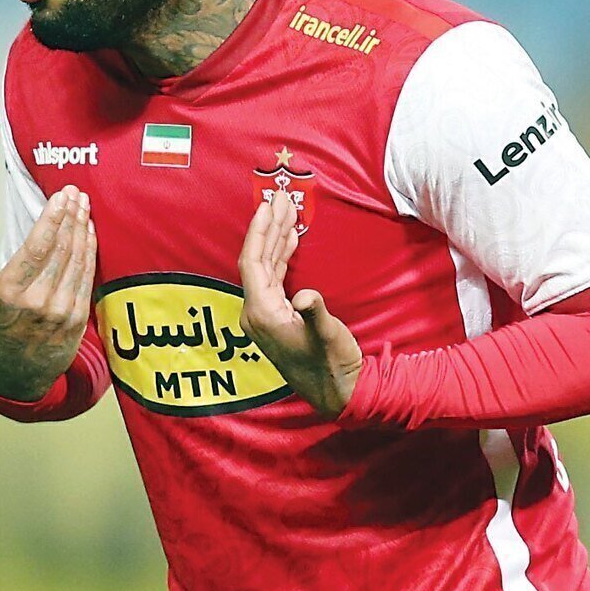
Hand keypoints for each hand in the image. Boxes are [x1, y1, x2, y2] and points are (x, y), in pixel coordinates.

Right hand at [0, 185, 95, 400]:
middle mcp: (37, 303)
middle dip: (70, 216)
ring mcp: (60, 312)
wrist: (15, 380)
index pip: (36, 248)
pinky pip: (86, 278)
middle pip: (60, 249)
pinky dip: (89, 252)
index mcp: (7, 295)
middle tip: (75, 191)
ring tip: (84, 204)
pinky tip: (89, 232)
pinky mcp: (77, 320)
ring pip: (76, 261)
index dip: (52, 219)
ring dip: (83, 229)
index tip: (61, 196)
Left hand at [237, 192, 362, 419]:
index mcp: (261, 314)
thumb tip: (305, 295)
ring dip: (276, 238)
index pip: (252, 262)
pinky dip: (281, 255)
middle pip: (257, 259)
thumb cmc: (332, 366)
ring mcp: (265, 313)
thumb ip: (315, 313)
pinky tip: (290, 240)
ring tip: (287, 210)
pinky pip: (274, 277)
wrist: (338, 392)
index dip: (259, 232)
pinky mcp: (277, 315)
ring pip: (266, 266)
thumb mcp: (327, 336)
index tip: (267, 205)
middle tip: (280, 198)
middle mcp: (256, 312)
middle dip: (269, 228)